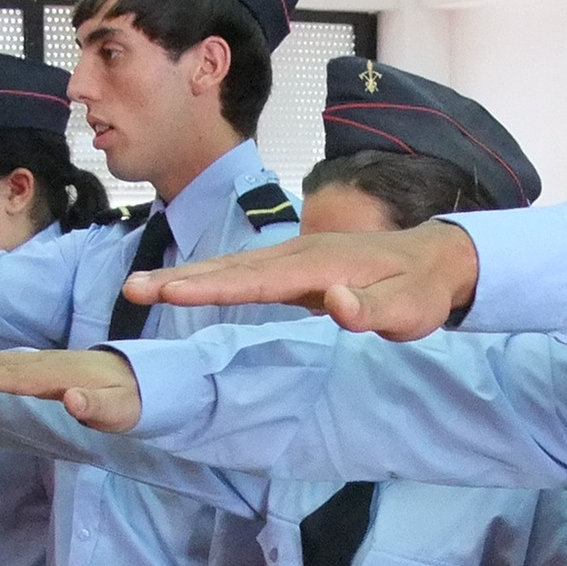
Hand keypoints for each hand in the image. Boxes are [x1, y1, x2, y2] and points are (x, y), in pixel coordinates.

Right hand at [0, 349, 142, 431]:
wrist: (142, 378)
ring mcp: (41, 364)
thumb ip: (97, 407)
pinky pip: (3, 364)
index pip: (15, 377)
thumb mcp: (122, 410)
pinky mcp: (40, 368)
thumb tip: (72, 400)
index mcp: (59, 376)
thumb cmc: (131, 400)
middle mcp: (45, 365)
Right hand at [125, 223, 482, 339]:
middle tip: (132, 288)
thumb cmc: (421, 291)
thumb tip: (335, 304)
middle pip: (231, 269)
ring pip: (232, 268)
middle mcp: (299, 254)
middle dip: (181, 279)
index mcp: (320, 266)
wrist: (434, 259)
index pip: (258, 280)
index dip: (214, 288)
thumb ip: (372, 310)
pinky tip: (185, 286)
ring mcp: (294, 258)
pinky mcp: (294, 268)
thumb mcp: (409, 309)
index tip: (171, 292)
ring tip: (140, 286)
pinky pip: (244, 273)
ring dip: (187, 277)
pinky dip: (209, 279)